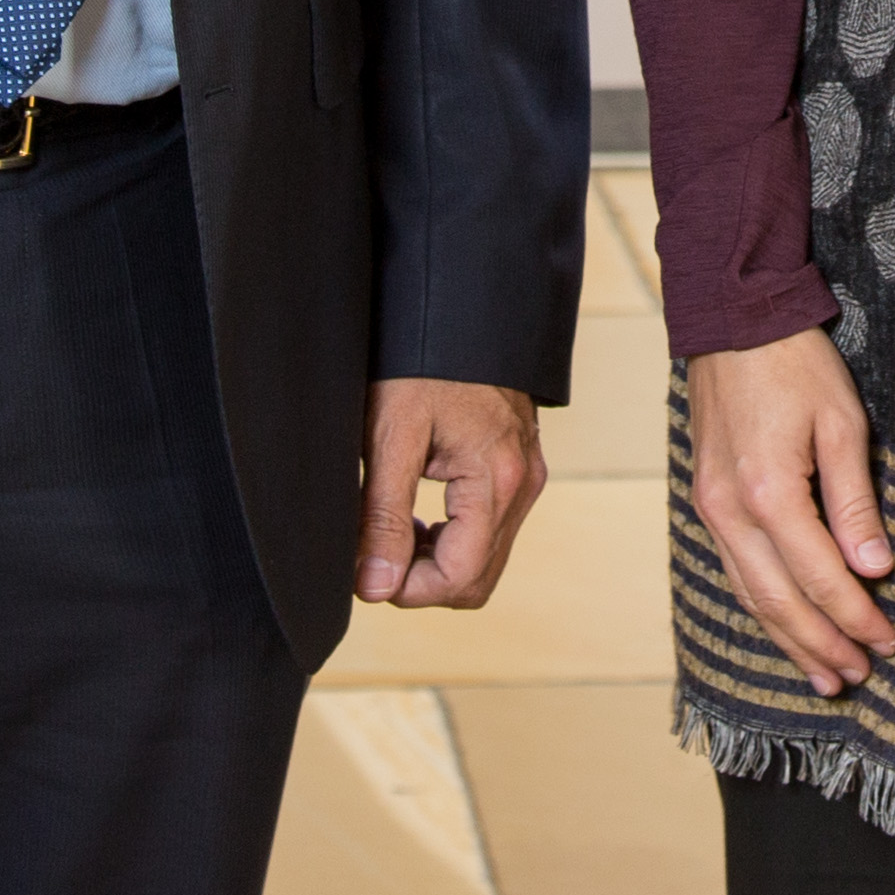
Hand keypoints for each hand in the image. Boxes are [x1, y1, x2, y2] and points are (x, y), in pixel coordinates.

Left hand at [354, 376, 546, 609]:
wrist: (457, 303)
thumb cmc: (421, 361)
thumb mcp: (390, 436)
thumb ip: (382, 516)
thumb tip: (376, 586)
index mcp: (496, 478)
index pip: (460, 578)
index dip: (409, 590)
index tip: (367, 572)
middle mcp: (523, 483)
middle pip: (477, 580)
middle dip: (422, 581)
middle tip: (375, 553)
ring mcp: (527, 475)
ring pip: (485, 558)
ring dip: (437, 560)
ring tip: (391, 528)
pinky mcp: (520, 466)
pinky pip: (492, 529)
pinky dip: (454, 537)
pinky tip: (418, 512)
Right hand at [685, 332, 894, 691]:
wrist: (732, 320)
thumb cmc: (796, 365)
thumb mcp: (843, 423)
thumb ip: (855, 502)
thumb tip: (874, 569)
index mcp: (770, 493)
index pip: (821, 577)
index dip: (856, 617)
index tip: (888, 642)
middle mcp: (731, 512)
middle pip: (779, 602)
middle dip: (822, 646)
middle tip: (858, 678)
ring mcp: (711, 509)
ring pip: (751, 596)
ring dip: (790, 640)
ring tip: (824, 677)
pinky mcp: (706, 501)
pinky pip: (734, 571)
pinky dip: (762, 607)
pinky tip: (783, 626)